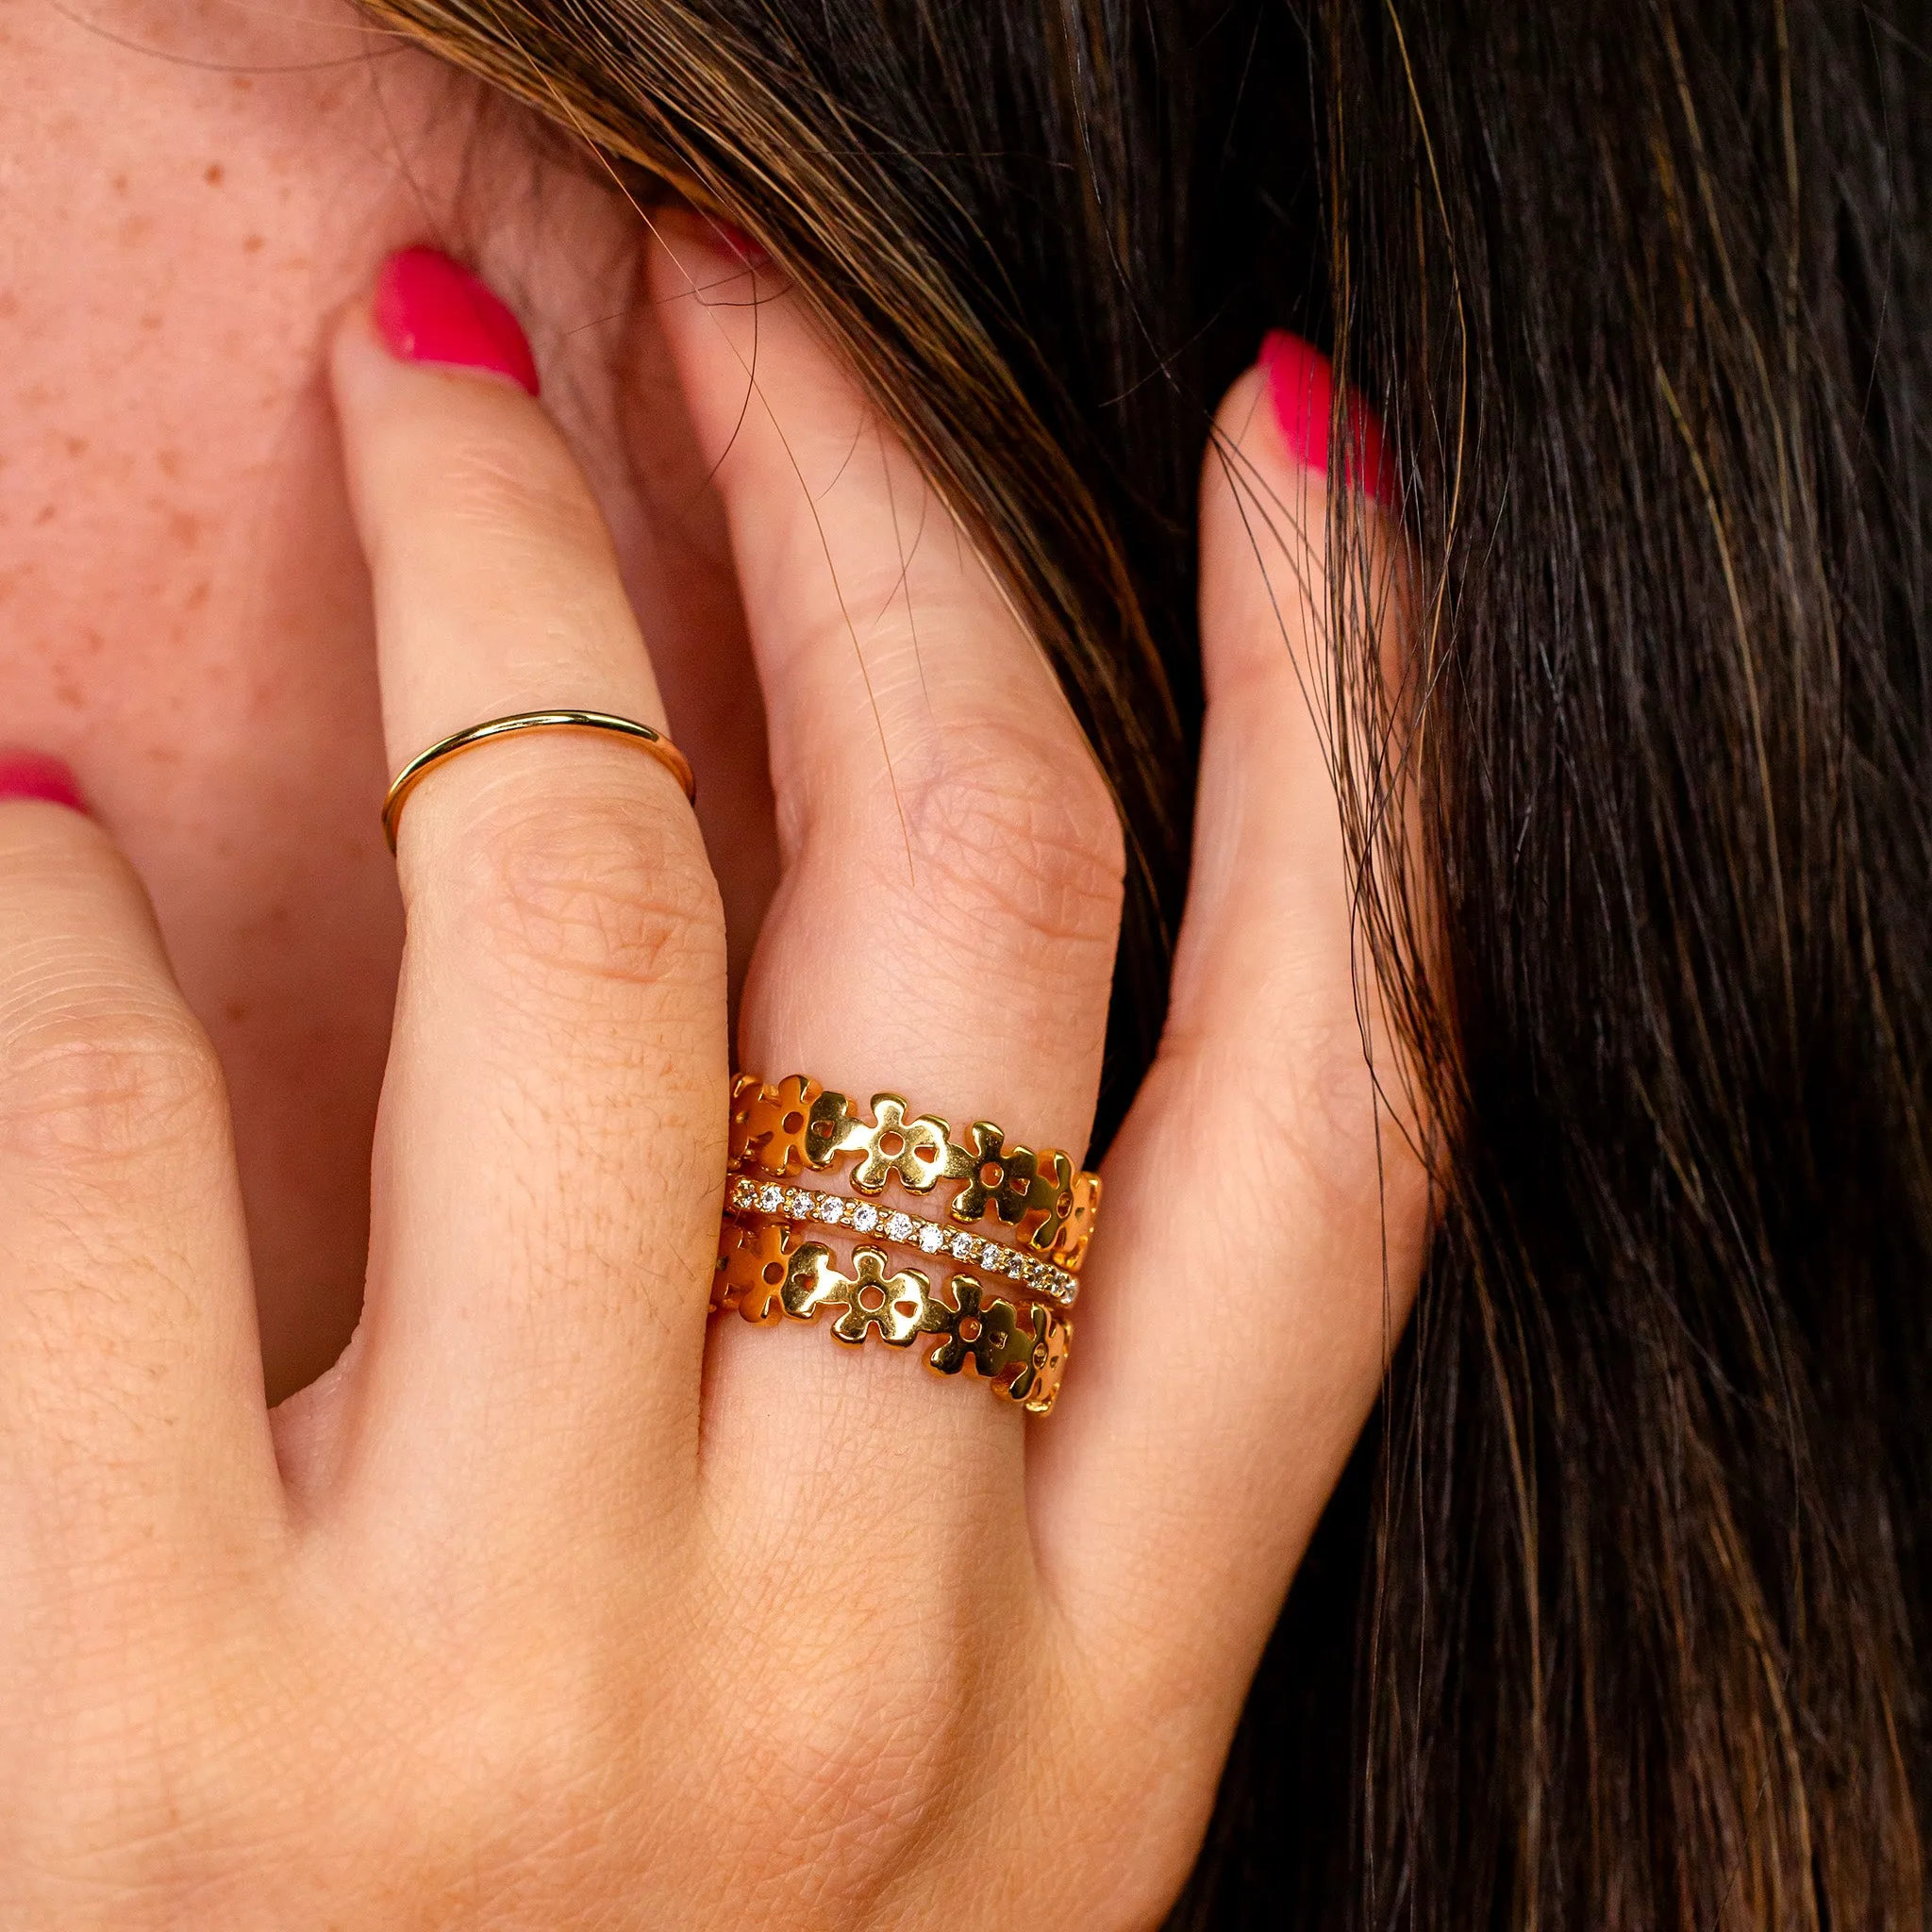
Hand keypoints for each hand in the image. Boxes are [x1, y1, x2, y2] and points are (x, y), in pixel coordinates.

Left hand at [0, 232, 1426, 1926]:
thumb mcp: (922, 1794)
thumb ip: (960, 1443)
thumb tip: (908, 990)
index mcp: (1100, 1687)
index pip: (1327, 1095)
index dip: (1355, 724)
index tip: (1290, 450)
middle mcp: (881, 1672)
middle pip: (968, 905)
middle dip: (883, 515)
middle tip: (750, 300)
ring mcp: (533, 1717)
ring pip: (596, 927)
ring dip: (511, 580)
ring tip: (435, 376)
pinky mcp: (151, 1750)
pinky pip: (108, 1139)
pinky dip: (63, 898)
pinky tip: (36, 788)